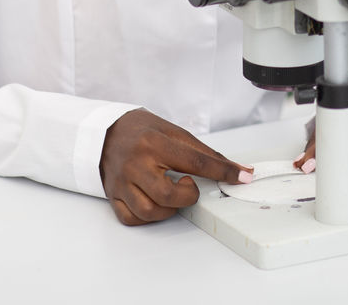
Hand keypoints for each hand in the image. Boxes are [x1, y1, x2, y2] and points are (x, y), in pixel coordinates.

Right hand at [99, 109, 251, 225]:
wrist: (105, 131)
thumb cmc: (142, 131)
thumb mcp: (173, 132)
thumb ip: (203, 153)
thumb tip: (235, 169)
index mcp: (154, 143)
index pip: (196, 161)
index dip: (223, 171)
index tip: (242, 177)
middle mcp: (136, 163)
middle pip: (168, 195)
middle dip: (187, 196)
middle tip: (188, 185)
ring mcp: (122, 181)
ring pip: (149, 211)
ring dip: (168, 210)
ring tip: (171, 194)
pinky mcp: (113, 195)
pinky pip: (132, 218)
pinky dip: (148, 217)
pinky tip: (155, 203)